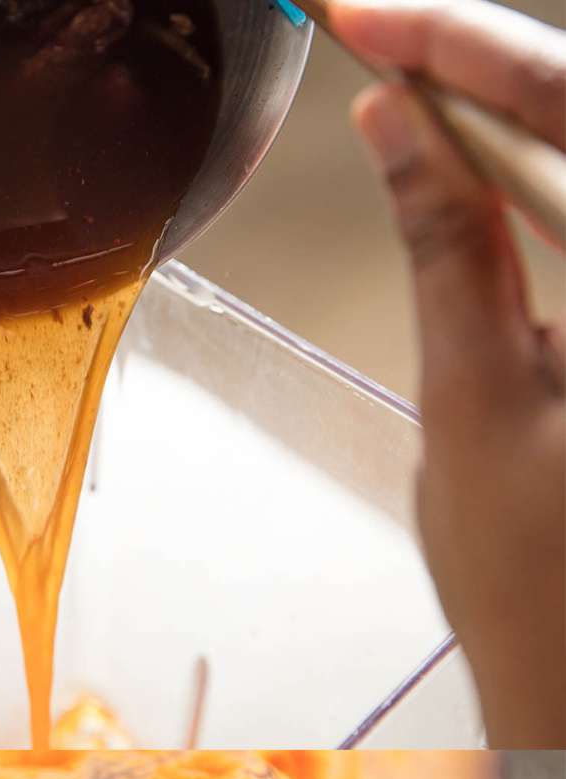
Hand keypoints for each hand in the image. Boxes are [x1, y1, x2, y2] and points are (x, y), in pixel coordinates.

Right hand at [332, 0, 565, 748]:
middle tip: (381, 38)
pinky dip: (551, 177)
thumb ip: (446, 251)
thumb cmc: (535, 586)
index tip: (366, 19)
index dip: (466, 48)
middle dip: (493, 62)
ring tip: (419, 82)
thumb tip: (396, 127)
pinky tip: (487, 162)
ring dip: (524, 111)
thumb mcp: (475, 409)